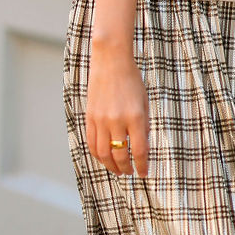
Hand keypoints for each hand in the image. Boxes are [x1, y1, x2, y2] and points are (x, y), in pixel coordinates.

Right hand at [86, 40, 149, 176]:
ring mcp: (101, 119)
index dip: (142, 165)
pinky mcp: (90, 117)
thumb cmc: (132, 80)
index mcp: (135, 117)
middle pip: (120, 155)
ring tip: (117, 170)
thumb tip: (141, 147)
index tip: (144, 173)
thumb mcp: (144, 102)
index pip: (139, 150)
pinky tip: (104, 158)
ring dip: (111, 166)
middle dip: (126, 168)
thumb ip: (144, 125)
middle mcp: (117, 120)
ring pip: (103, 153)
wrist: (111, 61)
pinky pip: (91, 142)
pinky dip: (97, 154)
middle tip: (130, 173)